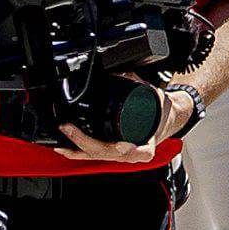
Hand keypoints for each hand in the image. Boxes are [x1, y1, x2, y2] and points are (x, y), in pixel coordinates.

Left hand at [50, 82, 188, 164]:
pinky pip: (92, 156)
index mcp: (150, 142)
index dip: (130, 150)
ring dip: (77, 148)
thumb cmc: (161, 113)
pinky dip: (76, 152)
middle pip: (109, 153)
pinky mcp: (111, 153)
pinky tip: (63, 148)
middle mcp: (134, 152)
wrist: (166, 121)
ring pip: (97, 157)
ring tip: (62, 139)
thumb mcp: (157, 97)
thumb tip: (123, 73)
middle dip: (86, 143)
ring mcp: (121, 155)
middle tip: (70, 128)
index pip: (142, 152)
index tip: (122, 144)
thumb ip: (139, 85)